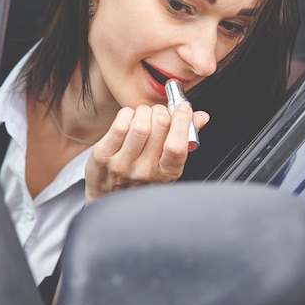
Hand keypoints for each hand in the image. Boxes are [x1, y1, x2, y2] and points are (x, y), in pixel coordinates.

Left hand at [84, 103, 208, 202]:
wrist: (108, 196)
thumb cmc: (141, 179)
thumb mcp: (166, 165)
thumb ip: (185, 139)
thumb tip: (201, 117)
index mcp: (166, 174)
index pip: (177, 146)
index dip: (182, 121)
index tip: (183, 107)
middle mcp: (144, 172)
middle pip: (160, 126)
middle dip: (162, 111)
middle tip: (159, 113)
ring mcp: (122, 165)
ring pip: (140, 124)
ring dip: (144, 111)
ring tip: (143, 115)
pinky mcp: (103, 156)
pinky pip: (120, 123)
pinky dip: (127, 113)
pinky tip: (128, 119)